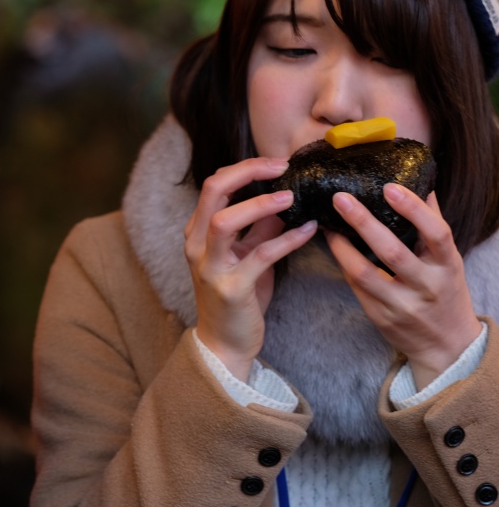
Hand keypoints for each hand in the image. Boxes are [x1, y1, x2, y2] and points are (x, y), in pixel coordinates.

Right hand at [185, 157, 317, 380]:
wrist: (225, 343)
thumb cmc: (237, 297)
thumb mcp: (246, 255)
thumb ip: (258, 227)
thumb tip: (284, 197)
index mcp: (198, 232)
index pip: (214, 184)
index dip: (245, 168)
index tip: (276, 163)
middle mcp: (197, 245)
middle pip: (212, 191)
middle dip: (247, 172)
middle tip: (281, 166)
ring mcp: (210, 267)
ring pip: (224, 221)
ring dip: (260, 204)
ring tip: (291, 196)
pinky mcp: (231, 288)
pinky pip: (260, 256)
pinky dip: (286, 239)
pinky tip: (308, 230)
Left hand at [328, 186, 480, 389]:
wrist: (447, 346)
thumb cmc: (445, 292)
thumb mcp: (448, 262)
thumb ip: (434, 226)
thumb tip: (424, 186)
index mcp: (448, 267)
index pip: (437, 234)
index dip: (414, 210)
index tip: (389, 187)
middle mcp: (427, 286)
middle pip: (393, 252)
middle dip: (364, 223)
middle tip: (341, 198)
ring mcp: (402, 305)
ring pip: (364, 273)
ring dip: (341, 246)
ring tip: (326, 223)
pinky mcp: (380, 316)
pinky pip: (355, 286)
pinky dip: (342, 263)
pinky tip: (331, 245)